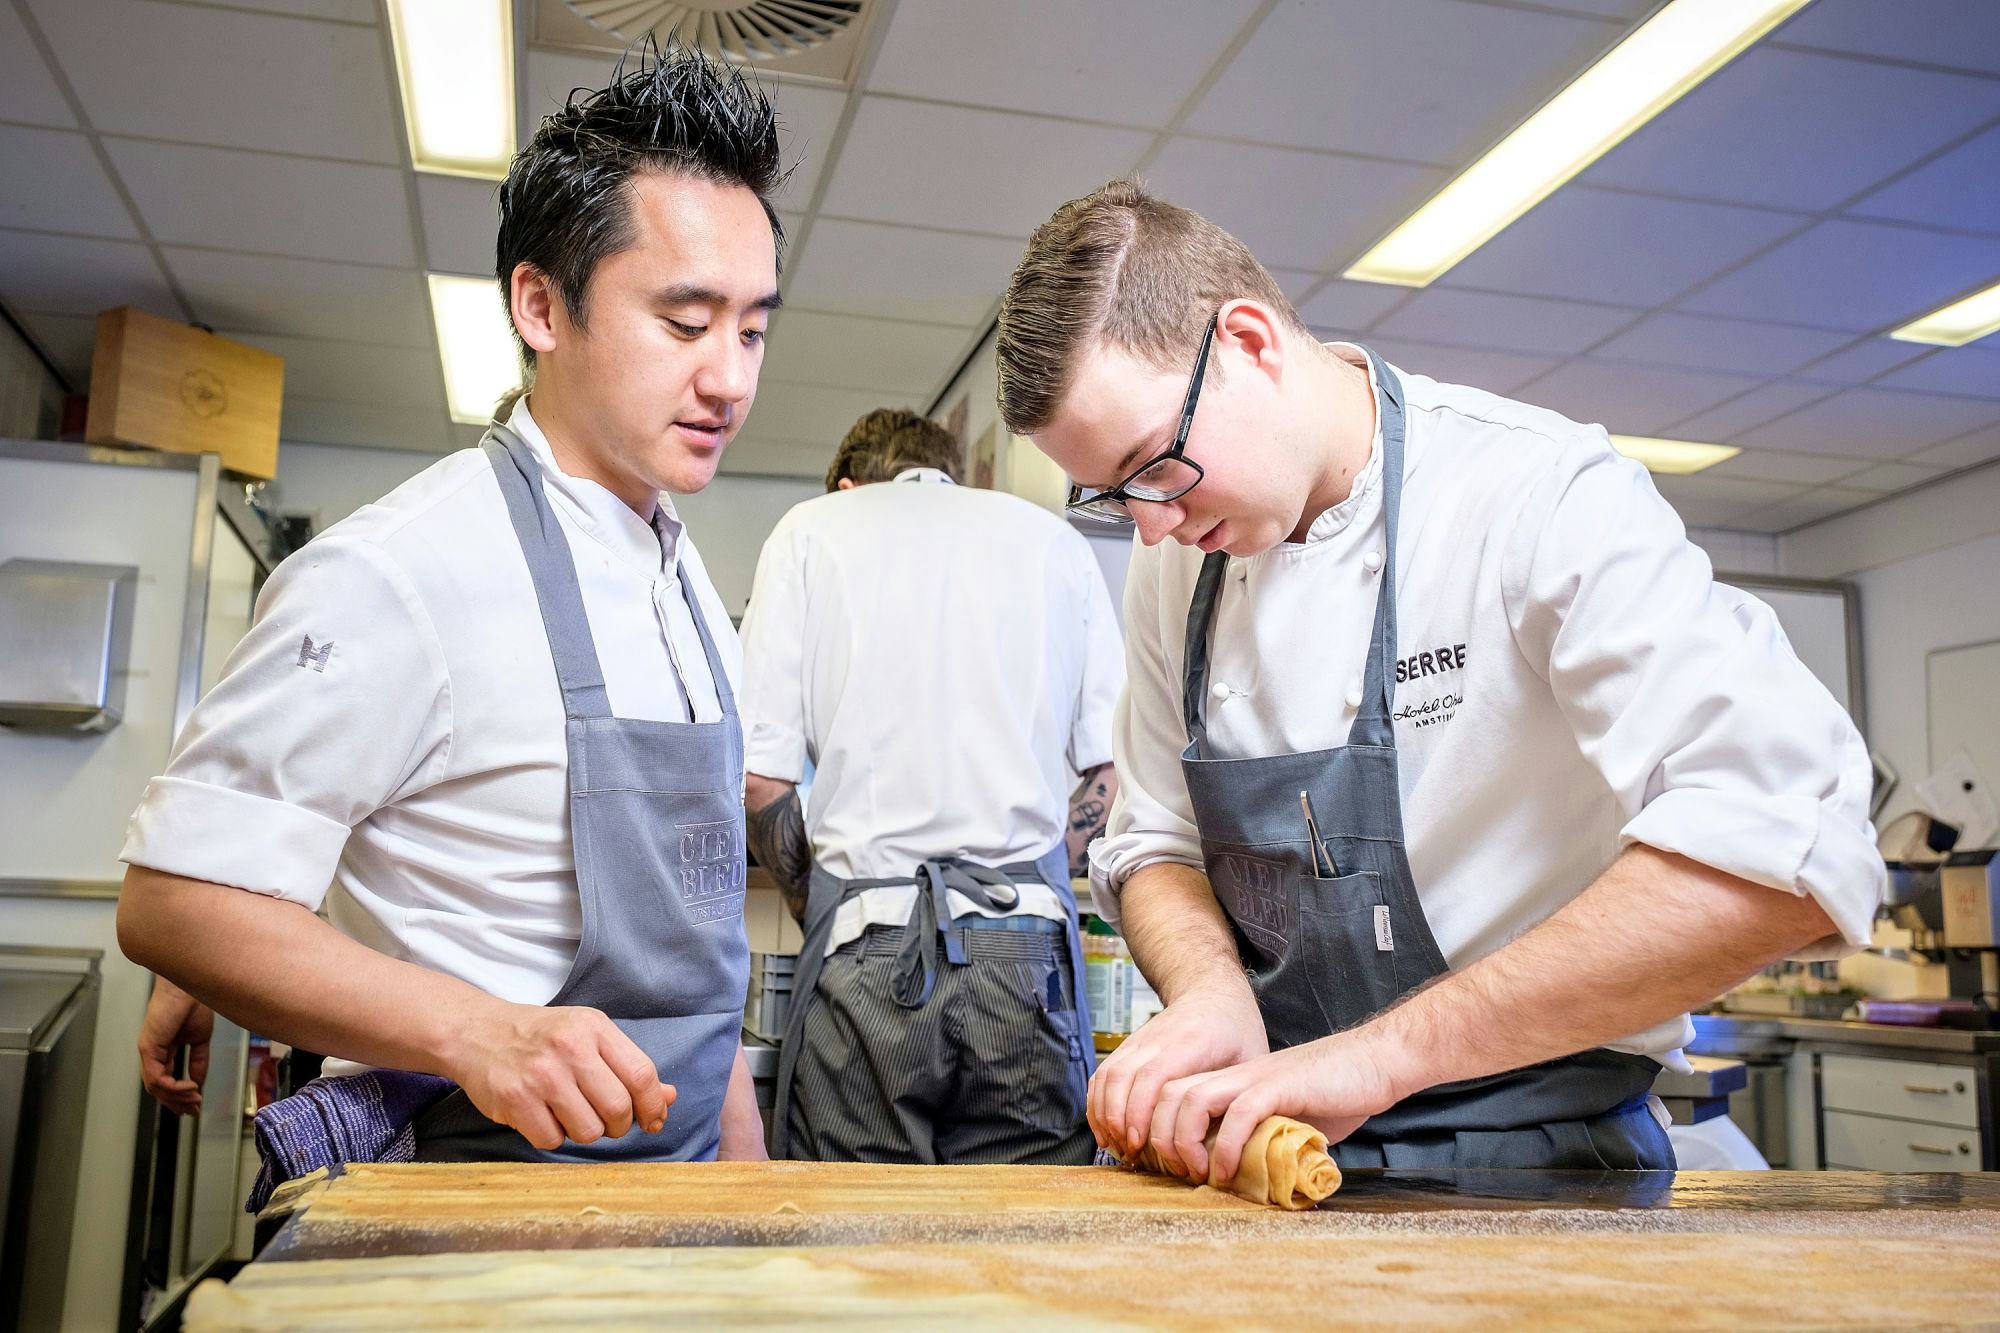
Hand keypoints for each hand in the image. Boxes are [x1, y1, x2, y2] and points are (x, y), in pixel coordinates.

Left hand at [138, 977, 212, 1115]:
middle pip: (158, 1088)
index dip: (179, 1095)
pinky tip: (190, 1087)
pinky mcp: (148, 1048)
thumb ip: (198, 1061)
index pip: (166, 1079)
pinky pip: (157, 1078)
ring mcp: (148, 1051)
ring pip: (155, 1087)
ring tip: (195, 1100)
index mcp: (164, 1048)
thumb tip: (198, 1082)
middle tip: (193, 1111)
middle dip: (176, 1102)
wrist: (191, 985)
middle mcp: (152, 1052)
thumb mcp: (200, 1039)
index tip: (194, 1105)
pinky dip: (173, 1087)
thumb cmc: (195, 1003)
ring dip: (176, 1097)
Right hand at [445, 1002, 674, 1150]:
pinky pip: (553, 1140)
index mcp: (594, 1028)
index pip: (641, 1075)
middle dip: (619, 1125)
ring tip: (570, 1113)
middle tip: (607, 1120)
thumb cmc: (542, 1037)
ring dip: (586, 1132)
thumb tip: (669, 1099)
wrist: (478, 1032)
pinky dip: (553, 1136)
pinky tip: (543, 1115)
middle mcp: (569, 1048)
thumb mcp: (589, 1036)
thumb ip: (628, 1066)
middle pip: (618, 1109)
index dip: (654, 1105)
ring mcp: (541, 1075)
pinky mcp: (515, 1100)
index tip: (654, 1119)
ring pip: (588, 1131)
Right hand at [1088, 980, 1266, 1162]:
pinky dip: (1097, 1103)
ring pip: (1107, 1075)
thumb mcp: (1252, 1057)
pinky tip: (1106, 1129)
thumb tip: (1236, 1141)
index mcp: (1191, 1042)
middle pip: (1123, 1077)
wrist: (1212, 992)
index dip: (1140, 1111)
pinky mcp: (1128, 1046)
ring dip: (1105, 1114)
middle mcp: (1157, 1038)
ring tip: (1118, 1146)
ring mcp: (1139, 1040)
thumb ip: (1241, 1093)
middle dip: (1119, 1120)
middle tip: (1131, 1154)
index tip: (1140, 1143)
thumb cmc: (1236, 1029)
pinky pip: (1103, 1073)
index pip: (1154, 1075)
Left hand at [1152, 1031, 1402, 1183]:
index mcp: (1235, 1081)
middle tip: (1176, 1173)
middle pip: (1169, 1094)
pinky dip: (1227, 1145)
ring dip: (1184, 1141)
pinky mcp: (1280, 1085)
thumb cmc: (1339, 1091)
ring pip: (1192, 1099)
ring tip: (1197, 1174)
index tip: (1168, 1166)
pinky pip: (1239, 1113)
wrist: (1379, 1061)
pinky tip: (1229, 1171)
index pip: (1174, 1094)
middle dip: (1159, 1136)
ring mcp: (1256, 1077)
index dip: (1160, 1128)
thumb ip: (1266, 1139)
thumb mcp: (1290, 1120)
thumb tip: (1254, 1178)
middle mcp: (1236, 1075)